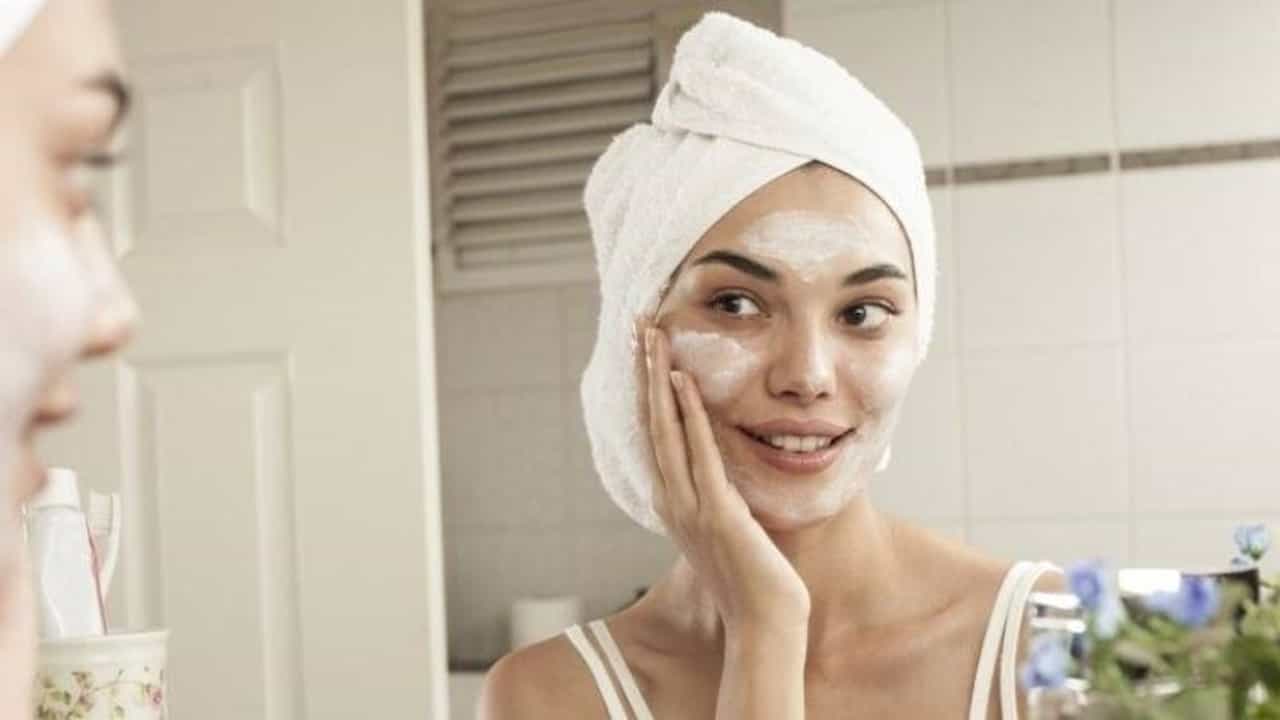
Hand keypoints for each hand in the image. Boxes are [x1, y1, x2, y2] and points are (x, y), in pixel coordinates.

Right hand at [641, 323, 809, 634]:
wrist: (764, 625)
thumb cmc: (754, 582)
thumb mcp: (729, 533)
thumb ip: (718, 503)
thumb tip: (722, 481)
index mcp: (674, 503)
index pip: (655, 434)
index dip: (648, 390)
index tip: (646, 353)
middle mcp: (672, 500)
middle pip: (651, 422)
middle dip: (644, 372)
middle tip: (639, 327)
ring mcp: (690, 506)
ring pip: (665, 430)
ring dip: (658, 380)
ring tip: (653, 339)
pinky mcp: (716, 512)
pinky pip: (700, 453)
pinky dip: (688, 416)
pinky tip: (684, 382)